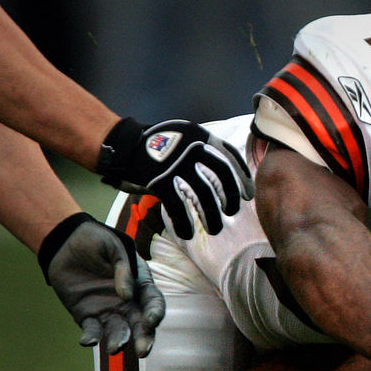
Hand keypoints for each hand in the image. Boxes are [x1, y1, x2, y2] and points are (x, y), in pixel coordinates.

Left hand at [38, 213, 164, 356]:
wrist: (66, 241)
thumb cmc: (96, 240)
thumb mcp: (114, 247)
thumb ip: (123, 269)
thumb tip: (127, 296)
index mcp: (140, 284)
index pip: (153, 302)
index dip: (155, 313)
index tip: (150, 321)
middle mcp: (128, 302)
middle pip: (141, 324)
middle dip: (144, 338)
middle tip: (143, 351)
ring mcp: (108, 310)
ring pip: (119, 331)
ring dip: (119, 341)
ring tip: (115, 348)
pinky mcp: (87, 315)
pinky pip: (92, 330)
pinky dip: (91, 337)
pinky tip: (87, 341)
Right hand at [96, 117, 253, 238]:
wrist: (124, 145)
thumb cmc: (157, 144)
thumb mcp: (185, 136)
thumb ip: (204, 150)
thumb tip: (227, 175)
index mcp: (201, 136)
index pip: (231, 156)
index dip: (242, 177)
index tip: (247, 194)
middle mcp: (193, 149)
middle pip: (222, 176)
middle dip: (230, 197)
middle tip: (232, 211)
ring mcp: (177, 165)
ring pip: (204, 195)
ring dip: (212, 215)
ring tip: (215, 229)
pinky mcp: (160, 182)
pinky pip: (178, 208)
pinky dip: (184, 223)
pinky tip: (188, 233)